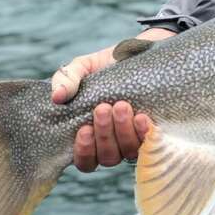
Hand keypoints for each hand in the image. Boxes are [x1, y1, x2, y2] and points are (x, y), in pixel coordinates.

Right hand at [51, 27, 173, 171]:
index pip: (86, 162)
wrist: (142, 53)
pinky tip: (142, 117)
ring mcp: (136, 138)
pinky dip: (145, 132)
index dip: (84, 152)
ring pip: (128, 152)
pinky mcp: (157, 129)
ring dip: (123, 131)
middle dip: (104, 134)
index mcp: (93, 136)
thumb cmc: (107, 66)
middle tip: (103, 108)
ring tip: (122, 106)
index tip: (83, 130)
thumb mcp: (84, 67)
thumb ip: (67, 79)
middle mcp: (115, 143)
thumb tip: (57, 97)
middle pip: (108, 157)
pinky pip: (151, 142)